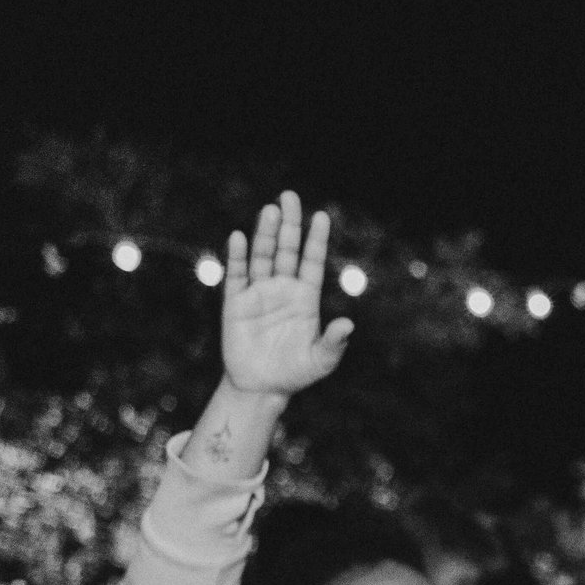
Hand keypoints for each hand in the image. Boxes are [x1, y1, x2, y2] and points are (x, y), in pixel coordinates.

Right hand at [220, 192, 353, 399]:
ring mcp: (259, 293)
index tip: (322, 216)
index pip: (312, 262)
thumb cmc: (295, 374)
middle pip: (286, 250)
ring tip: (270, 210)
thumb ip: (334, 343)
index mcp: (306, 298)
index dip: (316, 240)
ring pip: (263, 256)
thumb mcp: (320, 361)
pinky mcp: (236, 302)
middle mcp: (283, 289)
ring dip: (265, 234)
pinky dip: (238, 256)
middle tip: (290, 196)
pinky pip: (237, 274)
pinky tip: (240, 237)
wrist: (261, 387)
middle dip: (289, 224)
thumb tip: (348, 324)